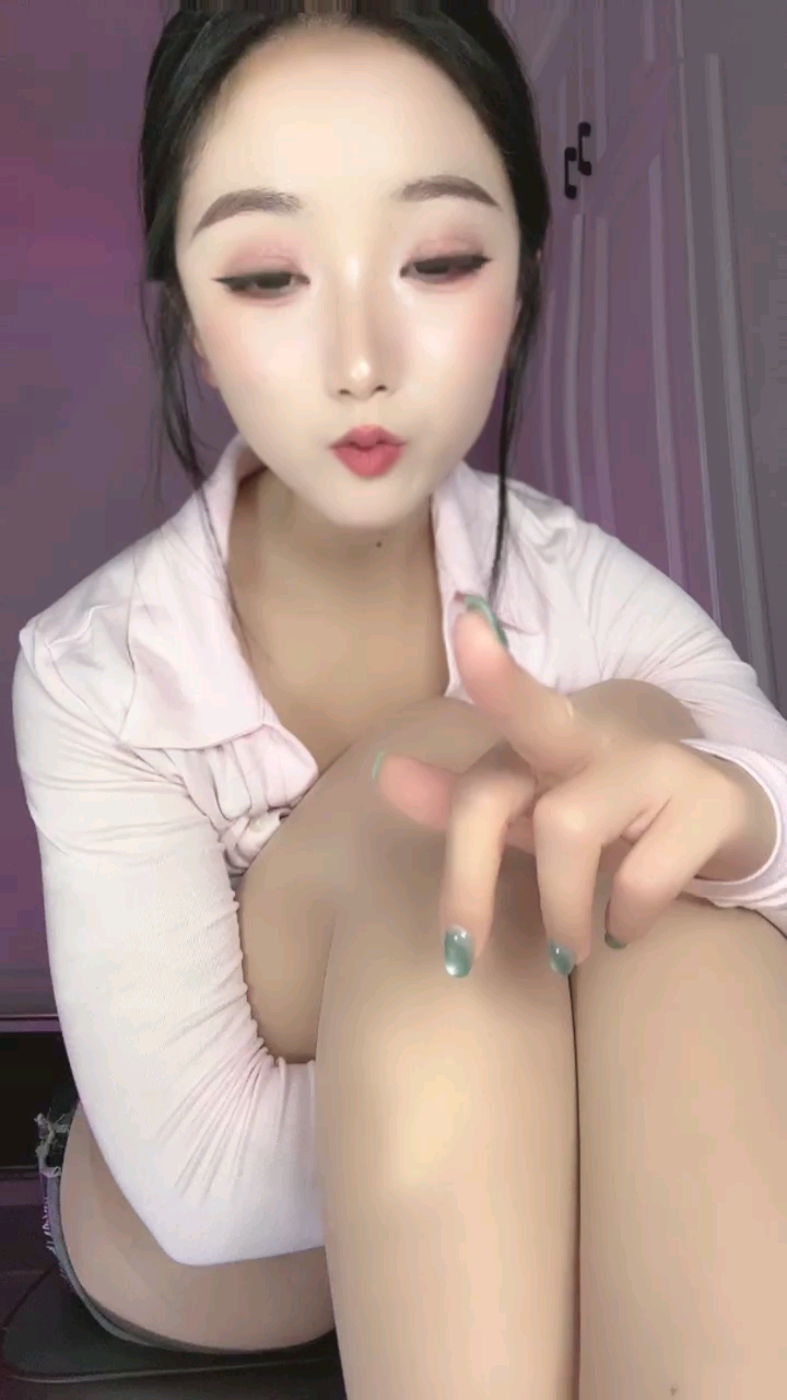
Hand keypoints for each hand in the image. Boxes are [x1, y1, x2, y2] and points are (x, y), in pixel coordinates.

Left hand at [375, 598, 766, 974]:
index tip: (467, 621)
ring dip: (557, 911)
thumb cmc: (604, 811)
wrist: (720, 814)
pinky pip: (641, 876)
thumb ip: (459, 800)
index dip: (492, 670)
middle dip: (472, 851)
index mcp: (546, 737)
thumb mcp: (532, 811)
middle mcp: (597, 737)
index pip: (514, 702)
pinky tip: (621, 930)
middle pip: (532, 750)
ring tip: (564, 954)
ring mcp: (655, 763)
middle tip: (459, 951)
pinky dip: (621, 919)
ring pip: (568, 828)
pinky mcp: (705, 802)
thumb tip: (384, 774)